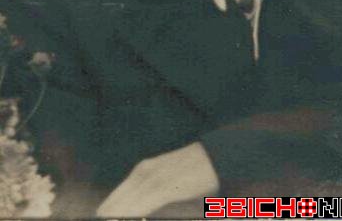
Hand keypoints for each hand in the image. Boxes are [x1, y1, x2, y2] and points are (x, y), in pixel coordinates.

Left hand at [96, 141, 218, 216]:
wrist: (214, 156)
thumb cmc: (193, 170)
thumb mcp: (166, 179)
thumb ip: (150, 194)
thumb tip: (139, 209)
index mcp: (141, 171)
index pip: (113, 200)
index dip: (105, 214)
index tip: (98, 220)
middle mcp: (142, 173)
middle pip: (114, 204)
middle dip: (108, 217)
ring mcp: (152, 179)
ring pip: (124, 207)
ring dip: (116, 217)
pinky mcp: (163, 186)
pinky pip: (141, 206)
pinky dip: (129, 216)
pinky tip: (122, 220)